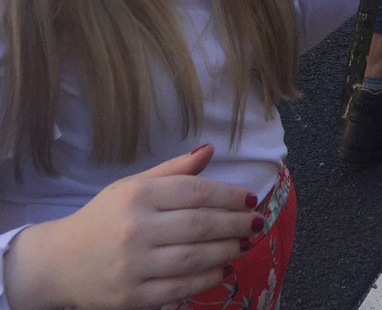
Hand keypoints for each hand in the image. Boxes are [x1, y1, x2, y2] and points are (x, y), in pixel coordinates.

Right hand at [5, 145, 261, 309]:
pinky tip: (223, 269)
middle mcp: (135, 229)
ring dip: (227, 251)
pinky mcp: (132, 297)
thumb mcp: (133, 186)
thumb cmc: (104, 218)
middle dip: (235, 224)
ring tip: (245, 243)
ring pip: (194, 258)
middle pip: (199, 225)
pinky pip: (180, 289)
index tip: (251, 198)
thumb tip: (210, 149)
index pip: (195, 192)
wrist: (59, 263)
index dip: (228, 195)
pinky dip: (207, 279)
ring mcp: (133, 266)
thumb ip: (174, 170)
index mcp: (137, 195)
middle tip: (258, 222)